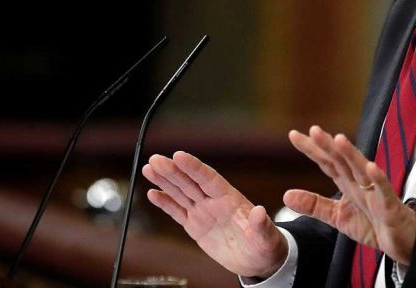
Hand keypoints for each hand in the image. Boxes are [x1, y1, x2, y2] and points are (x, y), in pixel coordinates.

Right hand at [142, 151, 287, 278]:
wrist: (257, 260)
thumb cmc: (266, 245)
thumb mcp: (266, 237)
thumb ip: (261, 225)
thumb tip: (261, 212)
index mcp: (231, 198)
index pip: (209, 178)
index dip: (194, 167)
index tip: (179, 155)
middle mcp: (214, 201)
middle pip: (190, 182)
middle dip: (172, 171)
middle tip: (155, 159)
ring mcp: (203, 212)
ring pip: (180, 193)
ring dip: (164, 181)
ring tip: (149, 168)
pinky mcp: (196, 226)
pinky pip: (177, 212)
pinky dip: (165, 203)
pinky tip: (152, 193)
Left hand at [284, 126, 415, 265]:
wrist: (404, 242)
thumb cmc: (375, 224)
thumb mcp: (338, 217)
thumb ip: (314, 205)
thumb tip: (286, 195)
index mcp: (348, 184)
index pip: (327, 162)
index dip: (312, 149)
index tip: (294, 134)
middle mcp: (360, 183)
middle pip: (342, 161)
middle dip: (328, 146)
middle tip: (313, 130)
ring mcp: (376, 192)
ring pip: (362, 170)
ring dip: (352, 154)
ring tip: (339, 140)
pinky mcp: (390, 206)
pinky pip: (384, 190)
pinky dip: (378, 179)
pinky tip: (371, 167)